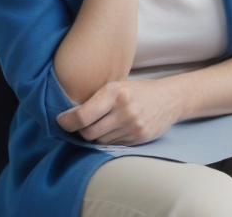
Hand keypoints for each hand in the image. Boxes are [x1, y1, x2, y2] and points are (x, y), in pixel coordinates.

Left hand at [56, 79, 179, 145]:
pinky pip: (113, 145)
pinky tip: (115, 130)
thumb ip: (96, 100)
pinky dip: (110, 140)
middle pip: (88, 133)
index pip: (82, 116)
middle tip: (81, 125)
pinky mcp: (139, 137)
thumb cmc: (137, 91)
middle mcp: (124, 109)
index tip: (62, 121)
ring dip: (96, 136)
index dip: (67, 122)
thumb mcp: (117, 86)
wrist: (170, 98)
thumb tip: (68, 117)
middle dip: (81, 131)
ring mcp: (133, 125)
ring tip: (102, 125)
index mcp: (115, 92)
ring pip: (100, 141)